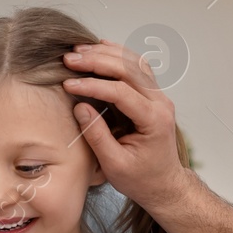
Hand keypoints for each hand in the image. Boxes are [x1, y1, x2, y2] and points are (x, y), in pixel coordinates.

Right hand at [62, 40, 192, 214]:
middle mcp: (160, 102)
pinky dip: (117, 55)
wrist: (164, 184)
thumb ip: (97, 136)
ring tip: (78, 51)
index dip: (93, 85)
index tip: (69, 84)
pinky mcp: (151, 95)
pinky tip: (100, 48)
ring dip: (106, 53)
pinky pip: (136, 67)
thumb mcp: (115, 164)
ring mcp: (158, 96)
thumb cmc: (141, 179)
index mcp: (154, 120)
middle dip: (97, 60)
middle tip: (69, 59)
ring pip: (134, 62)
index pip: (122, 92)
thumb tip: (80, 107)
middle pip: (129, 69)